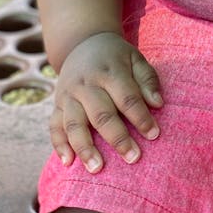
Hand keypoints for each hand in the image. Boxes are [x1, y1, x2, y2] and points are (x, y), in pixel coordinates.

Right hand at [49, 32, 162, 172]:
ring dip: (85, 147)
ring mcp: (68, 95)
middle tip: (133, 158)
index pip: (127, 97)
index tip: (154, 134)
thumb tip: (158, 104)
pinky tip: (68, 162)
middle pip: (101, 114)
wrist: (82, 43)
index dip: (141, 117)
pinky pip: (54, 126)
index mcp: (110, 72)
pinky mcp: (57, 105)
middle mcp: (86, 84)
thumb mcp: (135, 58)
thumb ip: (148, 79)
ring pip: (74, 124)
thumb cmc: (116, 57)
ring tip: (97, 168)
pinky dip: (59, 145)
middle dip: (117, 138)